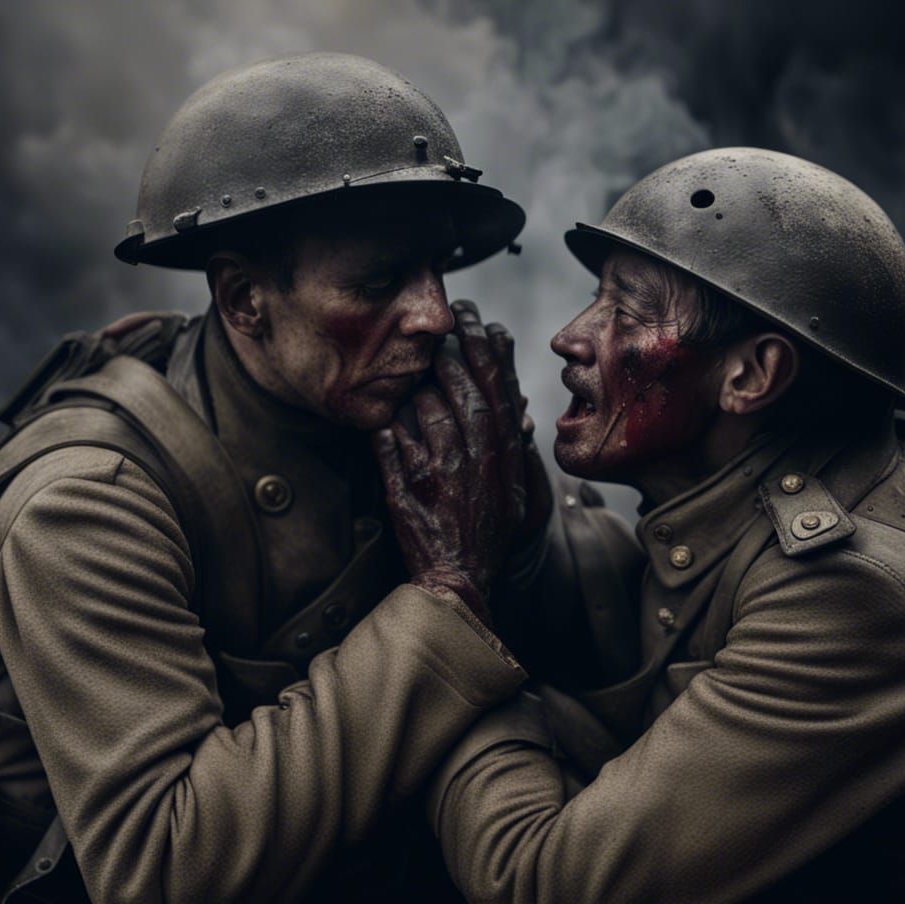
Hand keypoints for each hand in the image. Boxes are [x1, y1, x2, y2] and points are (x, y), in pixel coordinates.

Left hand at [374, 339, 512, 623]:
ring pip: (426, 408)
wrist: (458, 579)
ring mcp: (438, 471)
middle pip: (463, 391)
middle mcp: (473, 459)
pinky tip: (385, 414)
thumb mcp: (516, 494)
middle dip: (452, 353)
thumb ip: (516, 452)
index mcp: (502, 458)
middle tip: (442, 332)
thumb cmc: (487, 534)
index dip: (488, 352)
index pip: (498, 392)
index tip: (480, 323)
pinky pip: (391, 440)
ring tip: (413, 374)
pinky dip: (387, 423)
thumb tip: (520, 412)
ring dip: (419, 386)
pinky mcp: (405, 486)